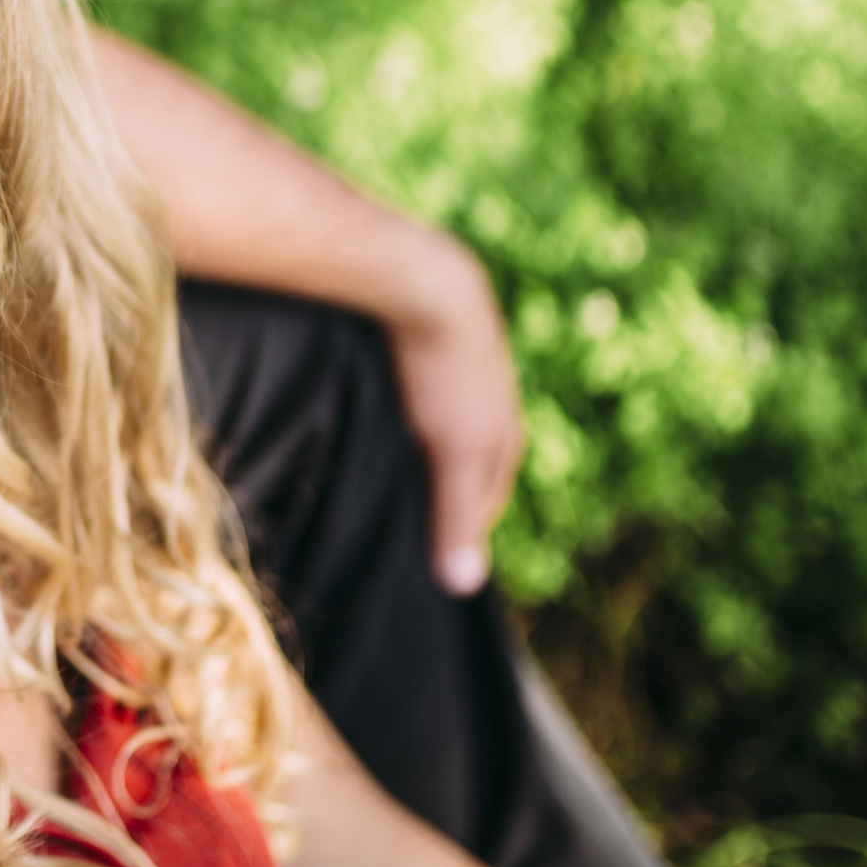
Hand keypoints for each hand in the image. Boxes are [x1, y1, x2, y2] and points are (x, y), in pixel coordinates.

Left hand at [386, 236, 525, 596]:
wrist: (422, 279)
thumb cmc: (443, 370)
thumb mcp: (453, 451)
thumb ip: (456, 516)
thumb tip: (462, 587)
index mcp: (503, 438)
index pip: (484, 505)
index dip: (455, 533)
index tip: (420, 562)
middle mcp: (488, 407)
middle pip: (463, 470)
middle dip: (436, 498)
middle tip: (396, 527)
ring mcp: (458, 376)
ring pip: (436, 435)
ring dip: (412, 459)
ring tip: (374, 483)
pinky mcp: (423, 350)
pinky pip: (410, 402)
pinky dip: (393, 423)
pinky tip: (363, 427)